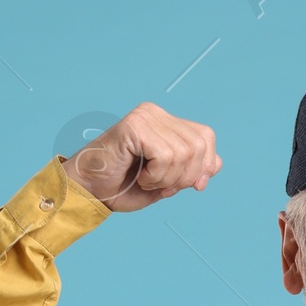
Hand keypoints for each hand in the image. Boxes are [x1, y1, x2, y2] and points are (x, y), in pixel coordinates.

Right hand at [63, 102, 220, 211]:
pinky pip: (164, 155)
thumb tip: (216, 164)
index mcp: (165, 122)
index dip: (205, 165)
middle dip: (186, 176)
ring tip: (147, 181)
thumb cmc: (122, 187)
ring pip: (183, 153)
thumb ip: (190, 171)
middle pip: (198, 145)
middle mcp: (155, 113)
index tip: (192, 186)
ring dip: (167, 179)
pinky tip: (140, 176)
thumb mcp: (166, 182)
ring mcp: (145, 116)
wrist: (89, 191)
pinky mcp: (134, 125)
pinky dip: (156, 176)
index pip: (206, 137)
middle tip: (162, 185)